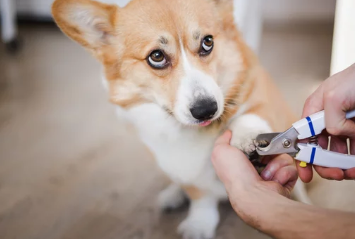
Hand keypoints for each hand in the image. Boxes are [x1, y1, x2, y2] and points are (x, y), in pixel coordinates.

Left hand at [212, 130, 297, 223]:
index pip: (256, 145)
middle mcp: (257, 169)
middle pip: (272, 149)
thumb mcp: (221, 152)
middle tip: (262, 158)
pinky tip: (274, 181)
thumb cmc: (235, 175)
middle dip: (269, 152)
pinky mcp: (285, 182)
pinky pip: (291, 168)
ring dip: (276, 164)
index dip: (258, 143)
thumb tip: (229, 133)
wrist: (253, 195)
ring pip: (283, 157)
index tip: (257, 143)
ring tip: (266, 175)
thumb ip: (223, 140)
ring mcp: (272, 176)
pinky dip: (284, 173)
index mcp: (243, 162)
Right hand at [298, 64, 354, 181]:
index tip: (306, 172)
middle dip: (326, 165)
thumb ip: (329, 119)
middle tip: (336, 174)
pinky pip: (354, 151)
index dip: (303, 156)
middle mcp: (327, 121)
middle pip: (320, 150)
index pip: (302, 138)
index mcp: (314, 112)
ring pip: (339, 154)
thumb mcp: (333, 96)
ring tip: (351, 171)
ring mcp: (344, 127)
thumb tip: (335, 134)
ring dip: (343, 166)